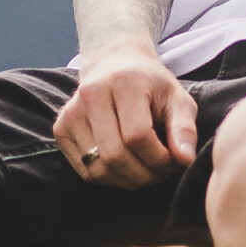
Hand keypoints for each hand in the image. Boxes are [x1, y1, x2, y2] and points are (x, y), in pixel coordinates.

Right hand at [54, 43, 198, 188]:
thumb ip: (184, 129)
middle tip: (161, 171)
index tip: (174, 161)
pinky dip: (110, 178)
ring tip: (146, 169)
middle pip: (115, 156)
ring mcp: (71, 113)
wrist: (114, 65)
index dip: (159, 158)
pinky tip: (125, 165)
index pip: (137, 136)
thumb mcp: (177, 99)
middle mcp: (91, 94)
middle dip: (144, 175)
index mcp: (123, 82)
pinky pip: (86, 172)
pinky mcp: (61, 129)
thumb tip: (184, 159)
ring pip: (99, 169)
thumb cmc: (150, 86)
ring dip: (128, 180)